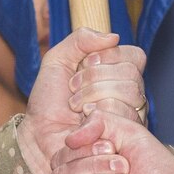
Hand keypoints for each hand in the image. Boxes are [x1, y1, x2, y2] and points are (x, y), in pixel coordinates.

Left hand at [19, 29, 132, 173]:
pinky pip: (122, 116)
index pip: (135, 55)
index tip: (84, 65)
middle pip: (131, 74)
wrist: (38, 136)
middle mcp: (131, 94)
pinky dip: (96, 116)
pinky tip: (83, 123)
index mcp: (119, 73)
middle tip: (74, 91)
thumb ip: (80, 39)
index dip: (108, 57)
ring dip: (92, 97)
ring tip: (76, 108)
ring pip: (129, 94)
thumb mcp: (57, 60)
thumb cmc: (48, 101)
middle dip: (94, 79)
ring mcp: (131, 117)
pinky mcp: (125, 137)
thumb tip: (114, 37)